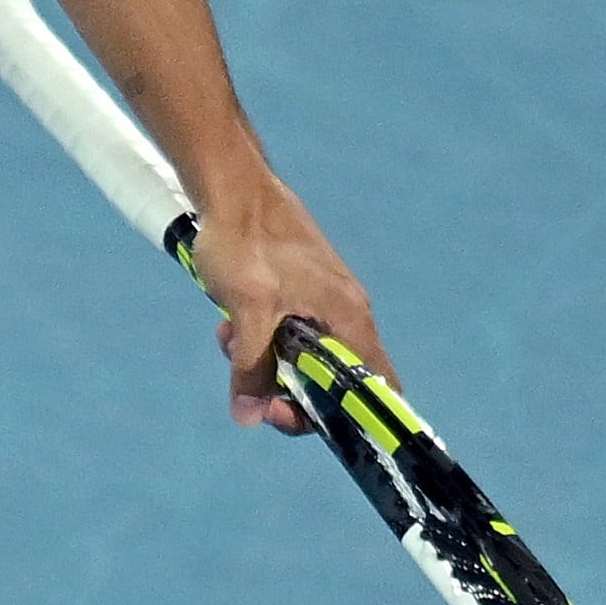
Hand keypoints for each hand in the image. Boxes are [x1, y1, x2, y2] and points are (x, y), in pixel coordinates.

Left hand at [188, 173, 395, 434]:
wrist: (232, 187)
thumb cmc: (246, 242)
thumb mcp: (246, 312)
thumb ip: (252, 367)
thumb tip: (249, 417)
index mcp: (350, 318)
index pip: (377, 387)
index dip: (346, 417)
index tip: (292, 414)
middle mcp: (347, 311)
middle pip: (333, 379)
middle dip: (286, 387)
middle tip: (248, 386)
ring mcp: (324, 298)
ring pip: (303, 355)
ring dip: (265, 359)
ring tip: (228, 338)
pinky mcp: (301, 288)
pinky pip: (288, 330)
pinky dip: (260, 335)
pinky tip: (228, 321)